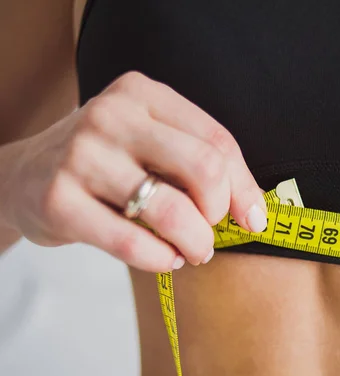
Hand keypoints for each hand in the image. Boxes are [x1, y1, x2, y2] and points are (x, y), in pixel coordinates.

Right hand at [0, 71, 266, 271]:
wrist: (24, 175)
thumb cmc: (108, 162)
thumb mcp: (152, 143)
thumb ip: (201, 164)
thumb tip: (256, 214)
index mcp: (143, 93)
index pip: (218, 141)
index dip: (244, 188)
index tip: (251, 220)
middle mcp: (112, 115)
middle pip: (204, 169)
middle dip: (218, 213)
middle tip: (210, 230)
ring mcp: (81, 155)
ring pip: (171, 209)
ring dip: (196, 243)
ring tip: (193, 251)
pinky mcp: (58, 199)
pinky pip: (131, 242)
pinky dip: (162, 259)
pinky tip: (166, 257)